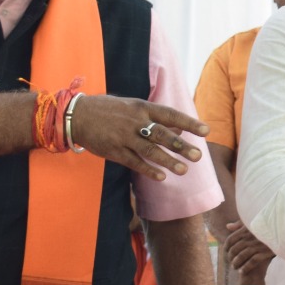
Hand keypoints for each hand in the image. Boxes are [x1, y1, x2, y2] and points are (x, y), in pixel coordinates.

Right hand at [70, 95, 208, 180]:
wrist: (77, 115)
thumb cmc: (110, 110)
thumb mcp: (134, 107)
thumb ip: (156, 117)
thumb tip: (181, 127)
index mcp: (142, 108)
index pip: (170, 115)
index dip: (189, 123)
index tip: (206, 131)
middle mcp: (135, 122)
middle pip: (162, 134)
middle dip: (181, 146)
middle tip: (198, 156)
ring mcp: (124, 137)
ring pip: (149, 150)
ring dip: (168, 161)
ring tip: (184, 170)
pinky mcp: (114, 151)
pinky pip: (133, 162)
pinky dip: (148, 170)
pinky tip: (161, 177)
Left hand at [224, 223, 274, 279]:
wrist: (284, 231)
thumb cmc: (267, 227)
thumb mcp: (253, 223)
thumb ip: (240, 225)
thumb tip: (228, 226)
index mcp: (248, 229)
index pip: (231, 239)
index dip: (226, 247)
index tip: (225, 253)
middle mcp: (252, 236)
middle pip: (235, 248)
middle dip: (230, 257)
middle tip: (230, 263)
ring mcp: (259, 244)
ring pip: (242, 255)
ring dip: (236, 263)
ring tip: (235, 268)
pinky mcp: (266, 251)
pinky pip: (253, 261)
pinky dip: (246, 267)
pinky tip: (242, 271)